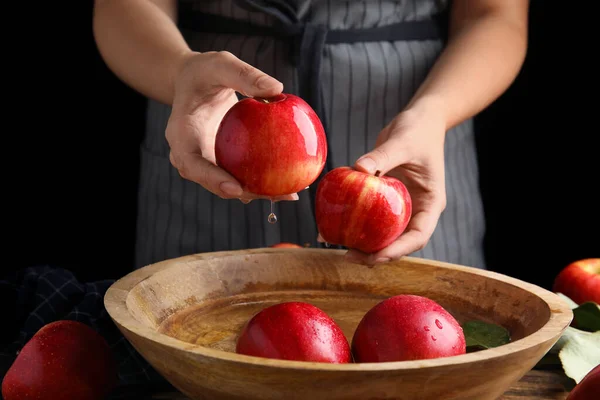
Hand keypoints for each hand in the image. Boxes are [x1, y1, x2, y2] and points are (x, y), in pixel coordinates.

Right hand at [166, 51, 298, 201]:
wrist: (194, 81)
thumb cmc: (204, 71)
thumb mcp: (221, 64)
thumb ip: (245, 74)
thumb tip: (276, 89)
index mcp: (182, 134)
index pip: (192, 164)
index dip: (212, 179)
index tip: (236, 188)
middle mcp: (191, 155)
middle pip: (214, 183)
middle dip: (245, 193)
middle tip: (277, 194)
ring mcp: (206, 162)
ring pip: (230, 185)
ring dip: (259, 192)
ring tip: (290, 194)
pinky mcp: (222, 163)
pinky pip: (241, 175)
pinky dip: (262, 181)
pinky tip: (290, 182)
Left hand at [344, 98, 447, 265]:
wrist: (421, 120)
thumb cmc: (418, 130)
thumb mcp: (402, 142)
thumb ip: (382, 156)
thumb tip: (358, 168)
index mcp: (431, 203)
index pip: (418, 235)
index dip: (398, 250)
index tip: (375, 255)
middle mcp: (418, 209)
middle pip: (400, 241)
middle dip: (376, 253)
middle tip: (349, 255)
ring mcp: (403, 205)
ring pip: (385, 233)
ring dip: (365, 243)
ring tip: (339, 246)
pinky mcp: (388, 199)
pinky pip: (372, 215)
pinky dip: (356, 222)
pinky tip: (335, 226)